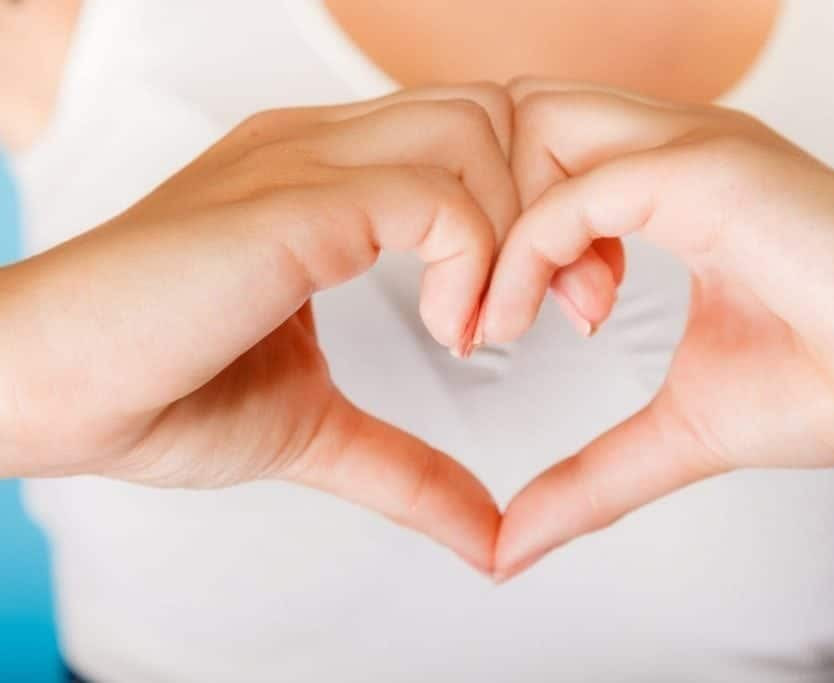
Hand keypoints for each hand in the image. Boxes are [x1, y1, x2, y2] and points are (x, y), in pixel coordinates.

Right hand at [0, 84, 522, 571]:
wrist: (49, 388)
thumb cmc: (159, 391)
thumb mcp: (317, 428)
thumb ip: (408, 469)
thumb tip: (486, 535)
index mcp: (326, 173)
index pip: (476, 132)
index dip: (534, 209)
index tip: (549, 304)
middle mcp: (321, 144)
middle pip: (496, 112)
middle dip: (553, 206)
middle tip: (555, 310)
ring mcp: (305, 160)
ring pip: (480, 133)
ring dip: (516, 235)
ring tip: (482, 328)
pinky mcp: (292, 202)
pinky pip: (437, 196)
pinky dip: (473, 264)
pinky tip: (449, 331)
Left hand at [482, 79, 833, 578]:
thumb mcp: (681, 429)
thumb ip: (591, 474)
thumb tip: (513, 546)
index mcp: (669, 184)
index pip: (534, 151)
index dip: (487, 229)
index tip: (488, 326)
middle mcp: (674, 148)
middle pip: (514, 117)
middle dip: (470, 207)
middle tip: (482, 313)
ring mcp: (692, 150)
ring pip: (528, 125)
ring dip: (490, 225)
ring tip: (507, 323)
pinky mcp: (712, 173)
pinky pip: (573, 192)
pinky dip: (522, 257)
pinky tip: (517, 325)